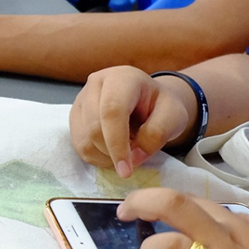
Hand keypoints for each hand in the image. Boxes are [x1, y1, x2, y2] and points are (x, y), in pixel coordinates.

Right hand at [69, 66, 197, 176]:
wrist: (149, 101)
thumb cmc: (161, 107)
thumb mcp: (173, 116)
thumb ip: (157, 134)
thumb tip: (132, 157)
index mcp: (123, 77)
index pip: (112, 111)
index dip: (117, 143)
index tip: (127, 170)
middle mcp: (96, 83)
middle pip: (95, 127)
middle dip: (114, 152)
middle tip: (134, 156)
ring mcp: (81, 98)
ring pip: (84, 139)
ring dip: (106, 156)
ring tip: (126, 150)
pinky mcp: (75, 115)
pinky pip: (79, 145)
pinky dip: (97, 157)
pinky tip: (113, 151)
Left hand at [118, 188, 248, 248]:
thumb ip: (247, 234)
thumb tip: (226, 232)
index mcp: (240, 226)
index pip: (193, 200)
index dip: (164, 200)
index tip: (149, 206)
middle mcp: (223, 242)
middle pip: (172, 206)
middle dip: (141, 203)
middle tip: (125, 212)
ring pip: (164, 246)